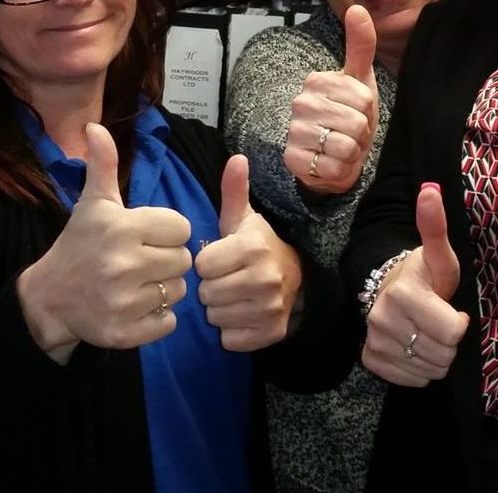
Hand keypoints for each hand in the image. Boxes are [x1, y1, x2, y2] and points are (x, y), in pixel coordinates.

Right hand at [16, 124, 193, 360]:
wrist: (49, 299)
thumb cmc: (79, 245)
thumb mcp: (92, 205)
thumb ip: (102, 166)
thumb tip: (95, 127)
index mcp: (121, 227)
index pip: (181, 227)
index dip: (167, 232)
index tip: (145, 236)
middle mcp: (123, 263)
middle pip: (183, 260)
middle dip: (167, 260)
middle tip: (142, 262)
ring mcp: (123, 301)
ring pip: (179, 291)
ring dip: (164, 289)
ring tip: (138, 284)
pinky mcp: (125, 332)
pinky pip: (169, 322)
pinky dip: (158, 318)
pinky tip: (135, 307)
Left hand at [195, 155, 303, 351]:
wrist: (296, 279)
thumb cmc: (257, 247)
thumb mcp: (244, 219)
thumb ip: (234, 190)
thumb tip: (236, 158)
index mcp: (253, 248)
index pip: (201, 265)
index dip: (206, 263)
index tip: (218, 259)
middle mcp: (264, 278)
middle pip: (206, 294)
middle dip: (210, 287)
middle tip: (224, 279)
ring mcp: (270, 309)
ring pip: (215, 318)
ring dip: (219, 310)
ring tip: (232, 296)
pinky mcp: (271, 333)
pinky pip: (229, 340)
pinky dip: (230, 331)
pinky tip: (241, 314)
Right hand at [284, 4, 379, 195]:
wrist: (334, 155)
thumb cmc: (350, 113)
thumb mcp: (360, 79)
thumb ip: (361, 44)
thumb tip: (356, 7)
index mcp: (316, 81)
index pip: (363, 98)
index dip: (368, 110)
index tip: (357, 110)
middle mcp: (300, 104)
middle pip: (356, 123)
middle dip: (361, 133)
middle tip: (351, 131)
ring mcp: (294, 132)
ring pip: (346, 147)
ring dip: (352, 152)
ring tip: (343, 147)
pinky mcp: (293, 161)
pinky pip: (334, 169)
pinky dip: (340, 170)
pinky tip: (332, 162)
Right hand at [361, 182, 467, 386]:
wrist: (390, 289)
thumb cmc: (423, 275)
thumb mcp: (439, 255)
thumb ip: (436, 227)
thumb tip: (431, 190)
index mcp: (403, 293)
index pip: (452, 332)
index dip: (459, 323)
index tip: (451, 309)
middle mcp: (382, 318)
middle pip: (442, 354)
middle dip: (448, 342)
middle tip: (439, 321)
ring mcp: (373, 341)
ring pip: (428, 370)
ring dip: (436, 356)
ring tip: (427, 333)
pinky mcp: (370, 359)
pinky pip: (411, 380)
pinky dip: (419, 369)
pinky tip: (414, 346)